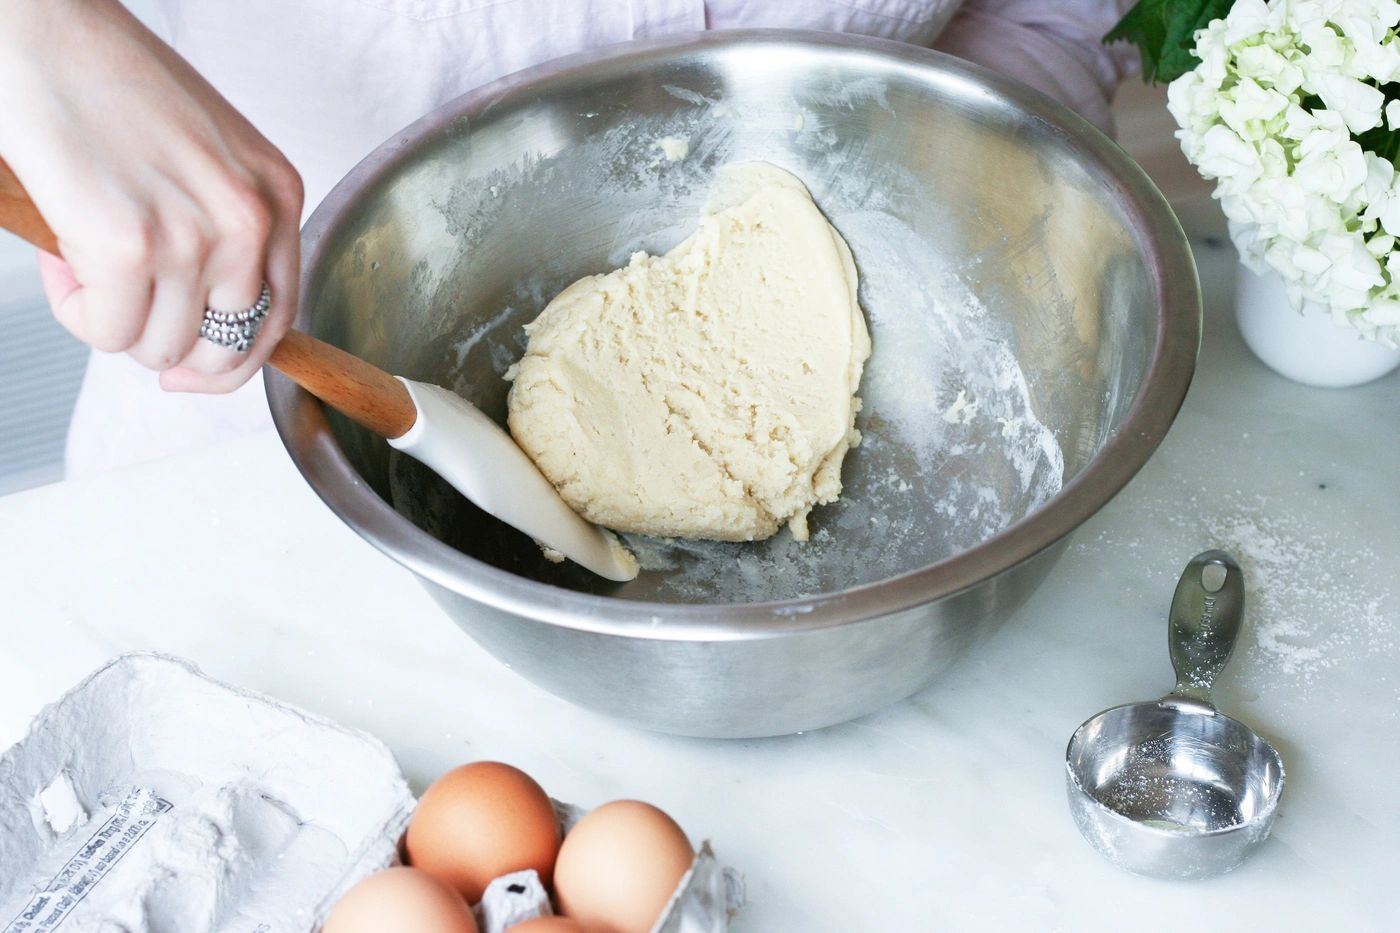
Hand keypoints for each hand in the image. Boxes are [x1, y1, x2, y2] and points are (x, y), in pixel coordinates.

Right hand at [0, 0, 302, 392]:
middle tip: (122, 308)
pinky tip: (62, 254)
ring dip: (111, 318)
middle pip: (221, 349)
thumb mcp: (210, 158)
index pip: (277, 322)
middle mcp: (249, 220)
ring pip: (158, 346)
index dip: (229, 361)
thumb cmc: (113, 84)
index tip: (191, 369)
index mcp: (277, 196)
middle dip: (166, 342)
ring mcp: (194, 236)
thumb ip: (224, 231)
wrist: (44, 28)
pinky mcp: (129, 246)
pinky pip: (104, 331)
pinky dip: (74, 308)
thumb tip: (208, 320)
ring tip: (84, 257)